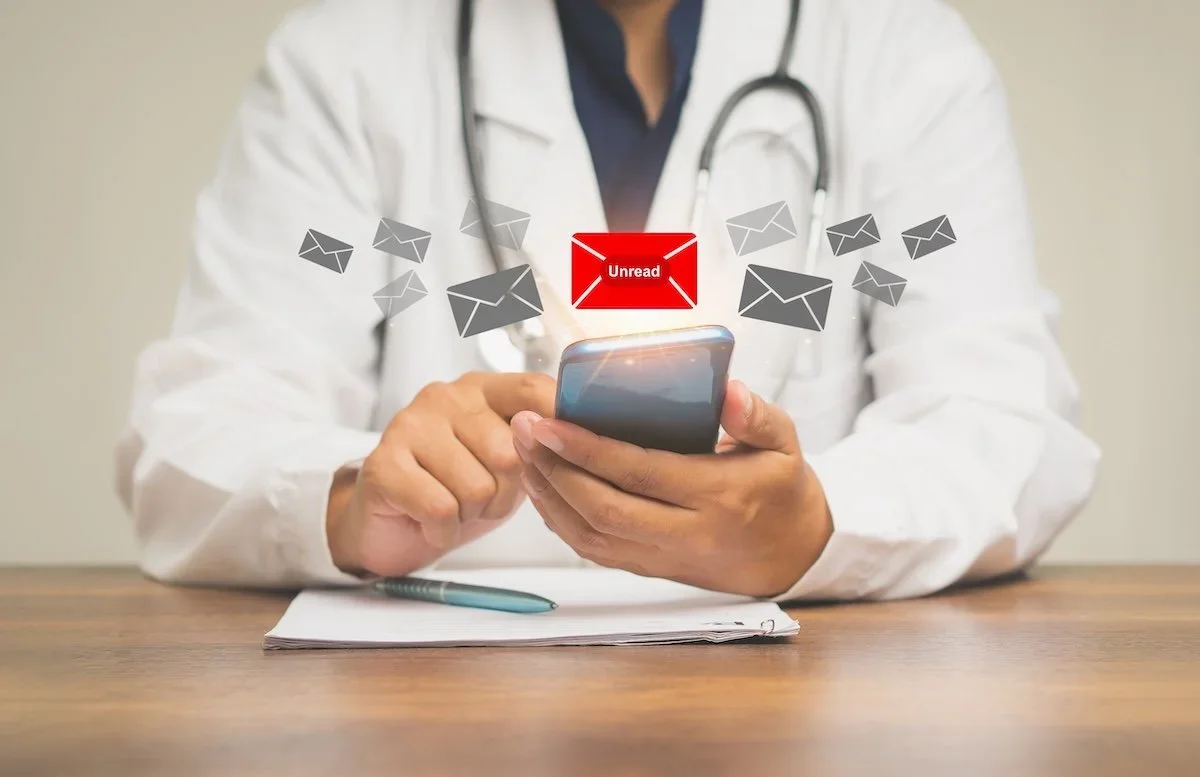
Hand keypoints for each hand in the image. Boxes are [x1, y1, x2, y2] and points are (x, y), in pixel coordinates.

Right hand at [328, 371, 555, 576]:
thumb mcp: (507, 463)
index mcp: (481, 389)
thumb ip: (538, 443)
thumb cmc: (456, 489)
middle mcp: (445, 397)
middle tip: (482, 499)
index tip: (568, 453)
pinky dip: (443, 530)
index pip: (531, 389)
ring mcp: (409, 426)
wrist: (390, 525)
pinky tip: (430, 523)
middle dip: (504, 494)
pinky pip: (440, 509)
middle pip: (508, 452)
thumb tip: (581, 438)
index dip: (557, 421)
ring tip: (454, 508)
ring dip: (472, 514)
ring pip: (476, 486)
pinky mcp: (383, 465)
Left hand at [511, 380, 832, 596]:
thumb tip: (726, 391)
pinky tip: (544, 488)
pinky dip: (561, 521)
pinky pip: (594, 550)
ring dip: (549, 495)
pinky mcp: (651, 569)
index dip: (587, 450)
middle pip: (603, 508)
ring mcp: (665, 557)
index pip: (640, 473)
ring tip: (524, 453)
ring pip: (590, 536)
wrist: (793, 557)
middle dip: (554, 468)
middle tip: (522, 429)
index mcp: (719, 497)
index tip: (549, 422)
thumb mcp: (785, 444)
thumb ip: (755, 416)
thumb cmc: (783, 492)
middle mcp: (687, 534)